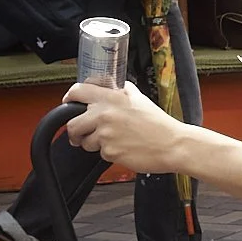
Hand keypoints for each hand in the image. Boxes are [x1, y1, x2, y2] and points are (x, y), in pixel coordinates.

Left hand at [62, 82, 185, 172]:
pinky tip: (124, 148)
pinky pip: (100, 154)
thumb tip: (115, 86)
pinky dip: (109, 153)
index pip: (78, 92)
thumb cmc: (160, 125)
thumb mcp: (141, 99)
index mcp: (112, 98)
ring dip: (94, 144)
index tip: (68, 102)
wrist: (173, 145)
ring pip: (85, 142)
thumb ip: (123, 92)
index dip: (69, 97)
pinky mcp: (109, 152)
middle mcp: (105, 114)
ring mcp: (106, 134)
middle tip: (81, 135)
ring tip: (114, 142)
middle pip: (72, 123)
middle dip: (75, 132)